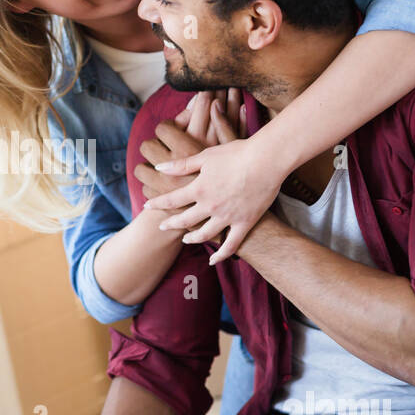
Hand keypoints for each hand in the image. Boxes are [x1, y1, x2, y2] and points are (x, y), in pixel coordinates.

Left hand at [144, 101, 289, 263]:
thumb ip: (181, 165)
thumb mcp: (206, 156)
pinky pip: (231, 245)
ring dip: (192, 239)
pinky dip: (221, 255)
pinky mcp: (244, 223)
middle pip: (184, 220)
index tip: (147, 206)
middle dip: (171, 223)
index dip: (157, 204)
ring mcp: (227, 217)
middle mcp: (210, 206)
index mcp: (199, 188)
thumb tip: (159, 168)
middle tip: (163, 225)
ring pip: (204, 235)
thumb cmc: (237, 153)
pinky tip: (214, 261)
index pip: (171, 200)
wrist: (267, 160)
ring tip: (186, 240)